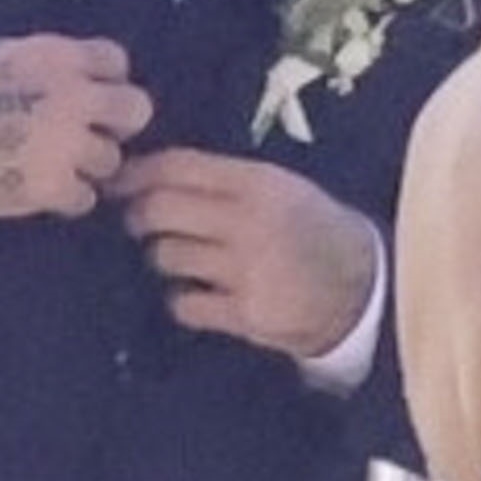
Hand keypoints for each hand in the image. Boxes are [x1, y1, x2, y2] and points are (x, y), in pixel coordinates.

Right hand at [0, 33, 153, 218]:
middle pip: (135, 109)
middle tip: (94, 136)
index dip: (106, 80)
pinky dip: (68, 199)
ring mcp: (67, 144)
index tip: (91, 94)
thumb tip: (81, 74)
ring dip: (88, 166)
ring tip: (55, 167)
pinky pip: (85, 198)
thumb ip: (49, 62)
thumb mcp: (2, 54)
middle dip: (118, 123)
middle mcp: (73, 96)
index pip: (117, 61)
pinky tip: (43, 192)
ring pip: (110, 160)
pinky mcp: (54, 186)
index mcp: (57, 56)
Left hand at [111, 148, 378, 358]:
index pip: (177, 167)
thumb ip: (223, 180)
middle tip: (139, 223)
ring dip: (163, 258)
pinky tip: (199, 296)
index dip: (137, 173)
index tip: (118, 182)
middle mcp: (248, 222)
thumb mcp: (280, 187)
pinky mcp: (247, 314)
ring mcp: (246, 270)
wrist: (362, 288)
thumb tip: (150, 175)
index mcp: (257, 182)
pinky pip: (185, 304)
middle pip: (160, 210)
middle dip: (139, 216)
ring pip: (166, 257)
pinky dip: (183, 300)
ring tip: (179, 259)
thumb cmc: (312, 228)